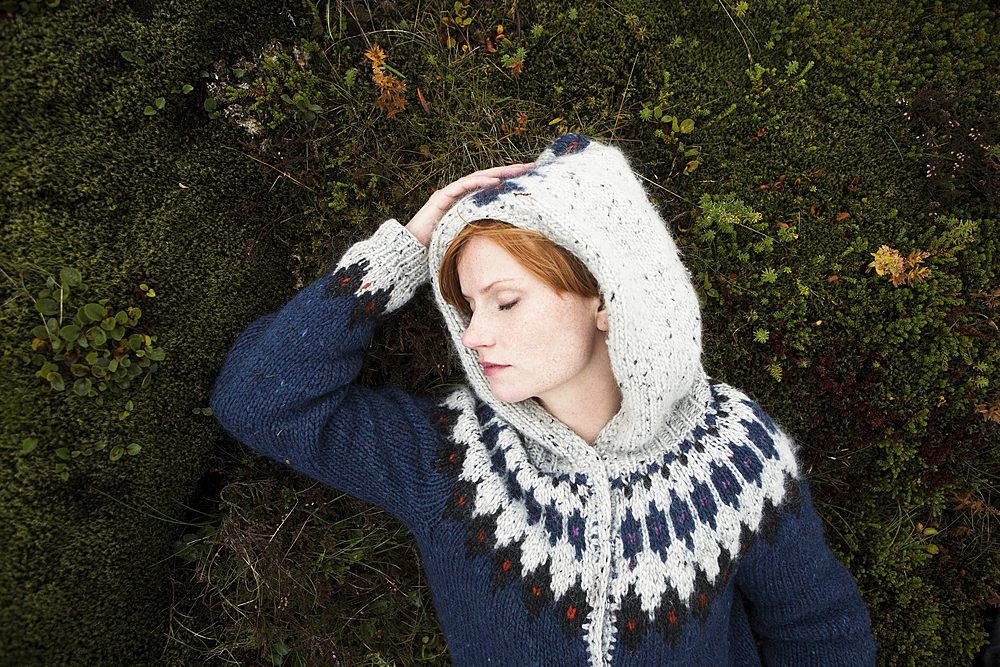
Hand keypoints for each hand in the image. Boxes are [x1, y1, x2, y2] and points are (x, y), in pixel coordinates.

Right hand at [405, 162, 534, 246]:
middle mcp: (459, 193)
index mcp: (466, 200)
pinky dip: (479, 182)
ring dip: (498, 173)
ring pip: (477, 177)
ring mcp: (450, 192)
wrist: (411, 248)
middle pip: (487, 177)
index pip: (490, 186)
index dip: (509, 181)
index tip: (529, 178)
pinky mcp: (442, 197)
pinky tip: (495, 181)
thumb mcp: (466, 236)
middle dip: (509, 171)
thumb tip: (504, 236)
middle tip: (530, 166)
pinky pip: (463, 186)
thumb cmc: (437, 245)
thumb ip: (480, 230)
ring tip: (516, 170)